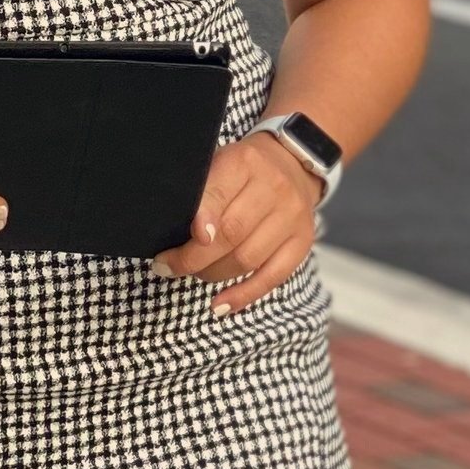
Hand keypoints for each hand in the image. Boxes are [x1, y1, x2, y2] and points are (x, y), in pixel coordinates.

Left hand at [153, 130, 322, 314]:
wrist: (293, 163)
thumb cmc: (243, 170)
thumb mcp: (218, 164)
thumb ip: (200, 194)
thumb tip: (183, 235)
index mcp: (245, 162)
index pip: (217, 195)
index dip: (197, 224)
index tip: (170, 250)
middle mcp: (274, 188)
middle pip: (231, 234)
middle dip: (192, 259)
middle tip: (167, 267)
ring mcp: (292, 216)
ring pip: (247, 259)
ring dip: (212, 275)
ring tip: (193, 273)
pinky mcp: (302, 242)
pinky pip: (272, 277)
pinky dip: (243, 295)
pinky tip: (220, 305)